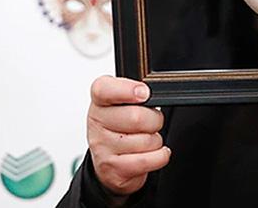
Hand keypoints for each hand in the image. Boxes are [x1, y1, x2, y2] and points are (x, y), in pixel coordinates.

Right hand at [87, 76, 169, 199]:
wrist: (109, 161)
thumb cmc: (120, 126)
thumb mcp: (124, 102)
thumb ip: (135, 91)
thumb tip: (147, 91)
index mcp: (100, 101)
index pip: (104, 89)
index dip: (127, 90)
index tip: (143, 93)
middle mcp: (97, 123)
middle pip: (137, 117)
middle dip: (154, 120)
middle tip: (149, 122)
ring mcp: (103, 147)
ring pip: (146, 140)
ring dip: (155, 140)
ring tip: (144, 139)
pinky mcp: (114, 169)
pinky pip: (148, 160)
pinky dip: (159, 156)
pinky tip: (151, 153)